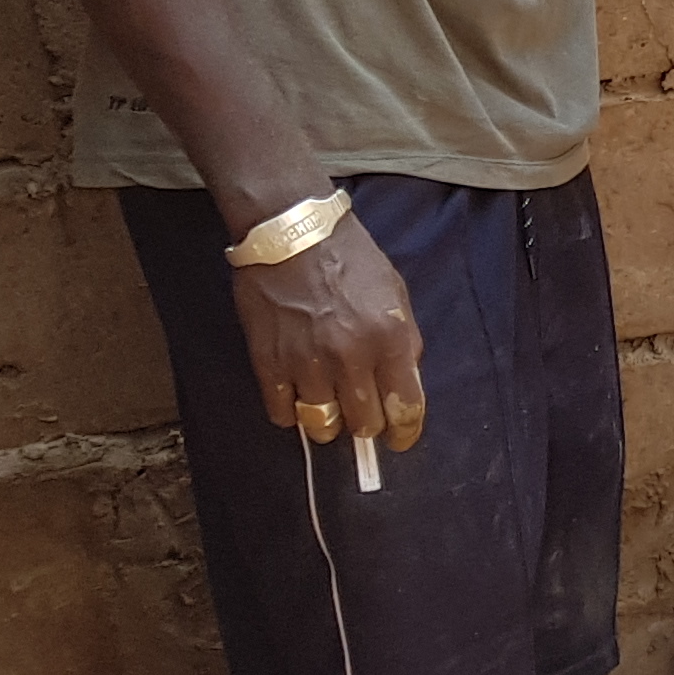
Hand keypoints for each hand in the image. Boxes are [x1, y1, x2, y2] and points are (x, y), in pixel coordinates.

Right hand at [230, 212, 427, 451]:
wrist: (294, 235)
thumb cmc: (351, 260)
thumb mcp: (396, 294)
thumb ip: (403, 342)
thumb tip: (402, 384)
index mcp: (389, 338)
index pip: (405, 407)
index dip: (405, 432)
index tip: (401, 439)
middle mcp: (350, 356)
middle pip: (364, 423)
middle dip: (367, 425)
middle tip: (363, 414)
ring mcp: (306, 363)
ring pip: (322, 425)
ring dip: (328, 423)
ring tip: (329, 408)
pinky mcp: (268, 363)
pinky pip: (282, 412)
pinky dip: (291, 413)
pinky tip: (297, 398)